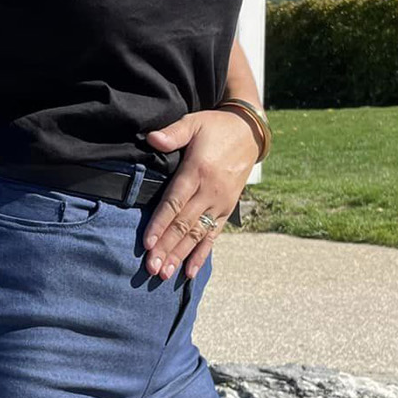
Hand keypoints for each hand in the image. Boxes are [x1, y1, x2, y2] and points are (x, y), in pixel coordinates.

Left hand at [141, 107, 260, 278]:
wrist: (250, 133)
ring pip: (196, 234)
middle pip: (184, 224)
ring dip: (180, 256)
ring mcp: (220, 203)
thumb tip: (152, 138)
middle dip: (166, 248)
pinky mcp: (227, 210)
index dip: (160, 223)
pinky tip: (189, 272)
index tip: (147, 243)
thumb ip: (173, 133)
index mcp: (198, 171)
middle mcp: (210, 191)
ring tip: (165, 274)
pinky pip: (213, 236)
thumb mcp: (194, 122)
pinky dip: (201, 254)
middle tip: (151, 268)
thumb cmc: (215, 128)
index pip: (175, 203)